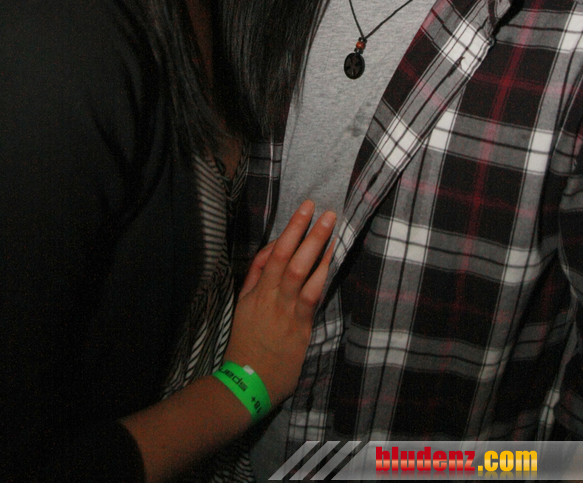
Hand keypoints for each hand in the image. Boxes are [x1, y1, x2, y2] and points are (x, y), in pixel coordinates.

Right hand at [224, 201, 335, 406]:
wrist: (245, 383)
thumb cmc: (244, 345)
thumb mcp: (242, 308)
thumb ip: (255, 280)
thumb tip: (270, 253)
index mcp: (254, 291)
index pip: (271, 253)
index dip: (288, 230)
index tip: (303, 210)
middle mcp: (269, 297)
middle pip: (286, 255)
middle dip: (303, 229)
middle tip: (320, 208)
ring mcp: (285, 311)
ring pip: (299, 271)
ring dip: (316, 246)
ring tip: (331, 225)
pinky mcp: (299, 328)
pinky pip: (311, 296)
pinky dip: (320, 275)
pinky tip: (331, 259)